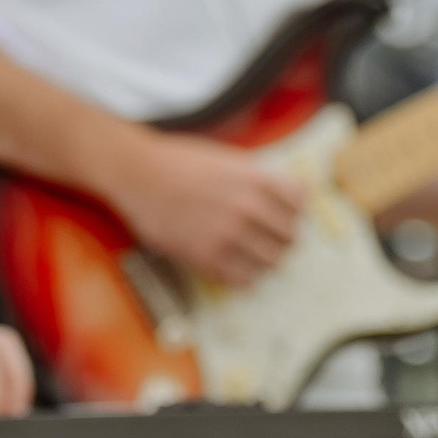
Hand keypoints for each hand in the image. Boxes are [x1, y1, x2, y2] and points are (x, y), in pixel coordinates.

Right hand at [105, 128, 303, 288]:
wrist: (136, 172)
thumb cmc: (178, 161)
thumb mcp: (226, 157)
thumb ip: (258, 177)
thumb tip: (289, 197)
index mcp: (256, 178)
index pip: (300, 203)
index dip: (292, 209)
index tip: (281, 213)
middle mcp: (249, 207)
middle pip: (290, 236)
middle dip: (280, 237)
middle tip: (266, 237)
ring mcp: (229, 235)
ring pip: (272, 262)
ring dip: (264, 259)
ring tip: (249, 253)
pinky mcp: (207, 257)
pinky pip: (244, 280)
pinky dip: (244, 275)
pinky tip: (231, 264)